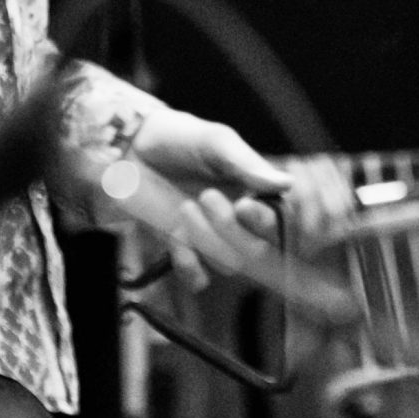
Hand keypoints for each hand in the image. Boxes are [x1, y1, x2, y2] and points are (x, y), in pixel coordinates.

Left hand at [128, 106, 291, 286]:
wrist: (131, 147)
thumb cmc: (178, 138)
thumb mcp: (215, 142)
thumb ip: (246, 163)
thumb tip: (287, 183)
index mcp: (254, 195)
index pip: (276, 224)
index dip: (264, 223)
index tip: (244, 205)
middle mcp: (238, 223)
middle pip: (255, 252)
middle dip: (230, 229)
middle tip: (206, 195)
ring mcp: (210, 240)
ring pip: (227, 265)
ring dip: (206, 240)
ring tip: (184, 207)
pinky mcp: (183, 251)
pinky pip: (197, 279)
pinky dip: (189, 265)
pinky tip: (175, 237)